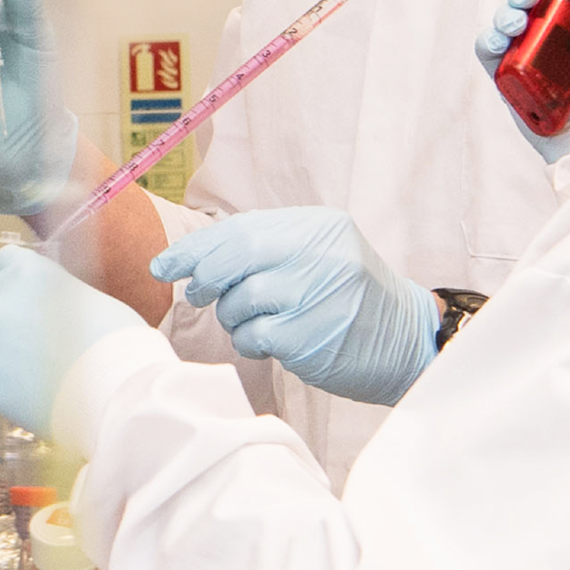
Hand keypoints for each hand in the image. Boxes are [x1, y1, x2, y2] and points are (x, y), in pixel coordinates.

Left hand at [0, 243, 154, 440]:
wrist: (119, 393)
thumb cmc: (121, 351)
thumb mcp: (91, 300)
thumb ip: (58, 293)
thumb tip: (49, 305)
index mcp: (30, 270)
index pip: (0, 263)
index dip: (9, 286)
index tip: (21, 305)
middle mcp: (1, 294)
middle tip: (12, 340)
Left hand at [150, 208, 435, 405]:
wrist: (406, 342)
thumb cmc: (348, 297)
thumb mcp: (317, 253)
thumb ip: (264, 248)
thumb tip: (190, 259)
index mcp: (317, 226)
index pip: (239, 229)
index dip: (193, 249)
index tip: (163, 266)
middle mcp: (319, 254)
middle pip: (233, 258)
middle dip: (204, 279)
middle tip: (200, 295)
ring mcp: (316, 296)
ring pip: (238, 302)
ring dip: (233, 317)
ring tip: (258, 322)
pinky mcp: (311, 338)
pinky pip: (252, 338)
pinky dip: (250, 343)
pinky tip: (271, 343)